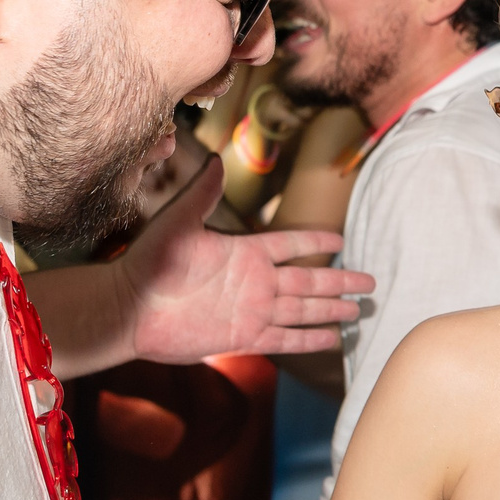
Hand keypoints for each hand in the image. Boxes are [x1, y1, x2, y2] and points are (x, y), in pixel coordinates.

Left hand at [119, 155, 373, 359]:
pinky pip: (285, 339)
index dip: (316, 243)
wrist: (129, 308)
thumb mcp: (178, 222)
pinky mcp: (243, 338)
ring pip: (303, 311)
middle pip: (309, 281)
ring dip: (331, 310)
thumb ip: (203, 194)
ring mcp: (251, 311)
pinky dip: (309, 340)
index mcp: (245, 252)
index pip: (292, 245)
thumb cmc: (148, 262)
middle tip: (370, 282)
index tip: (341, 240)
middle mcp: (254, 282)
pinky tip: (331, 340)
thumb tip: (216, 158)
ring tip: (357, 311)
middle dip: (340, 281)